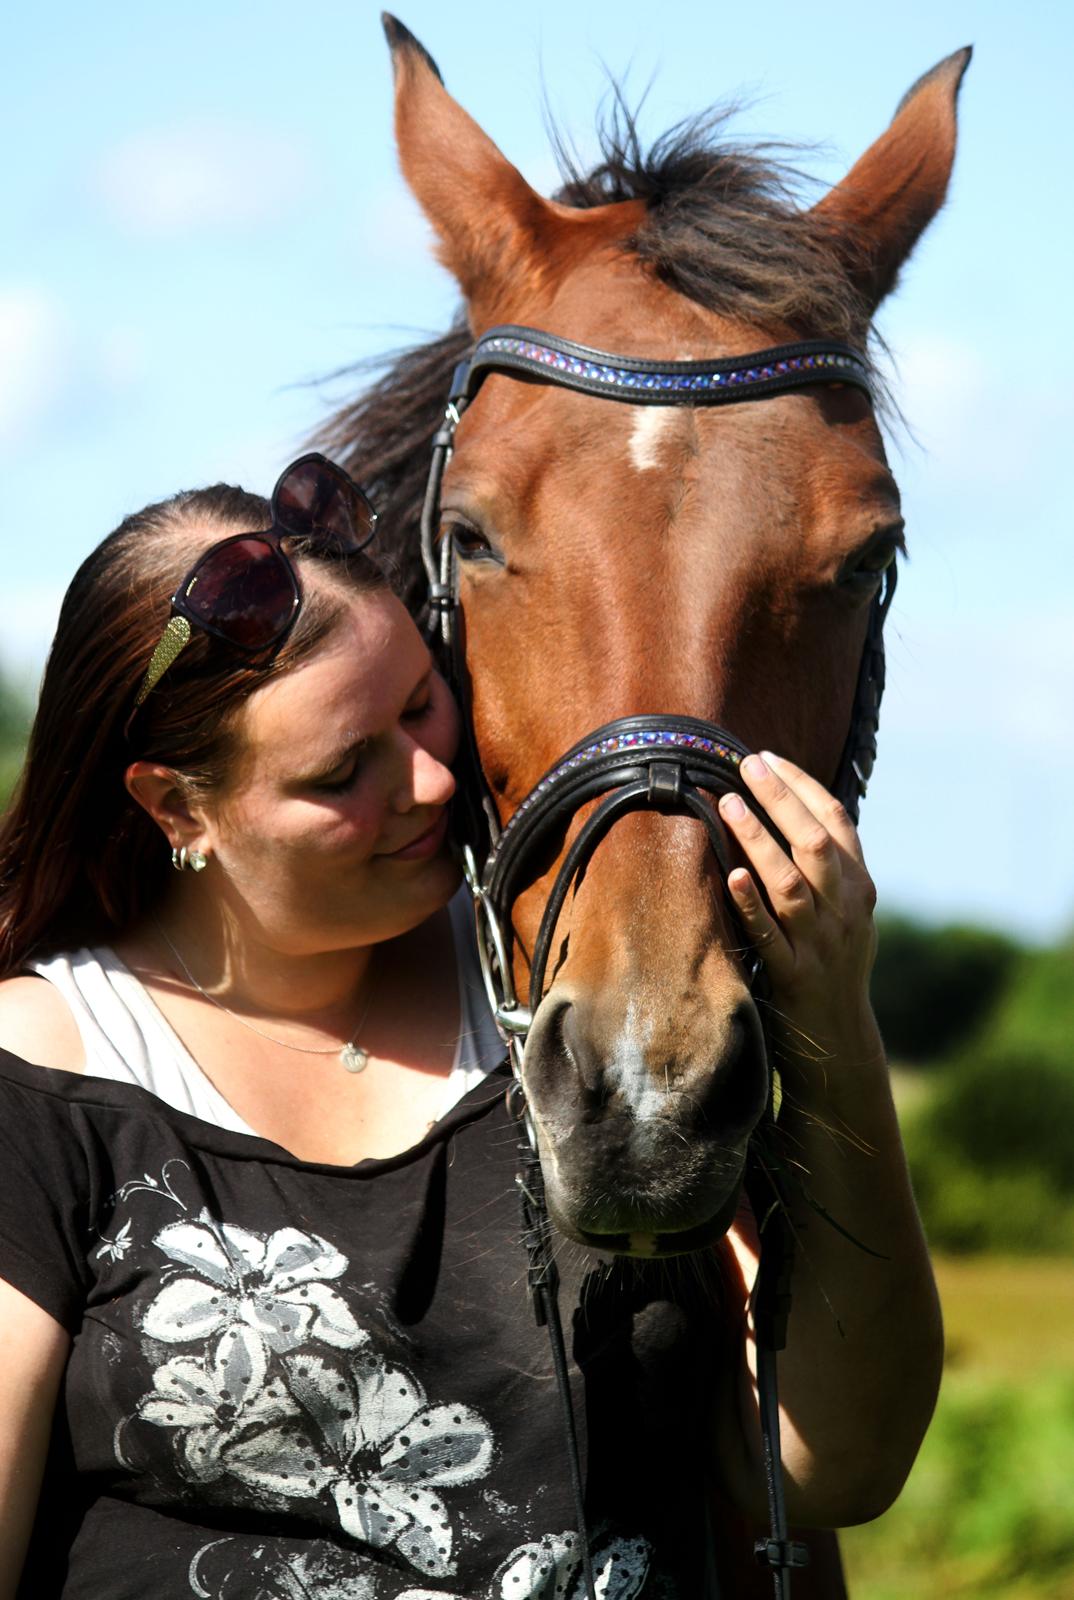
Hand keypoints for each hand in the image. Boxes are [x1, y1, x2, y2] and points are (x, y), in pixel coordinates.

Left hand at [717, 752, 878, 1048]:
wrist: (840, 1037)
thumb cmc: (833, 964)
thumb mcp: (846, 913)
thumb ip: (830, 869)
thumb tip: (793, 811)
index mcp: (860, 888)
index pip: (837, 822)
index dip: (803, 786)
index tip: (768, 758)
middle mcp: (846, 911)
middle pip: (815, 842)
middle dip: (780, 799)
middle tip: (745, 765)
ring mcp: (822, 944)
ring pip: (791, 883)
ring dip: (759, 840)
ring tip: (727, 804)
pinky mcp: (795, 976)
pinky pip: (771, 936)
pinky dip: (752, 905)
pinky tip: (731, 877)